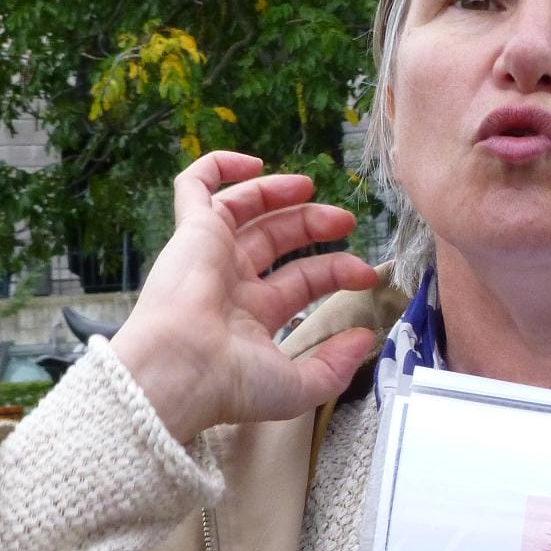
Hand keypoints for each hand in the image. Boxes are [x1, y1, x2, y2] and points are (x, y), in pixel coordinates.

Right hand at [109, 151, 378, 442]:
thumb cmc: (231, 384)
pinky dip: (219, 167)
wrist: (182, 370)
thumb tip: (364, 339)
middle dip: (313, 225)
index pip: (300, 280)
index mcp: (251, 315)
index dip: (336, 271)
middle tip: (347, 221)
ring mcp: (209, 254)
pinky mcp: (192, 231)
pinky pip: (194, 185)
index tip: (367, 274)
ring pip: (243, 208)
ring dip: (278, 193)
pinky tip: (253, 163)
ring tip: (310, 188)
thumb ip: (335, 366)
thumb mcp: (298, 387)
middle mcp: (229, 282)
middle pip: (275, 239)